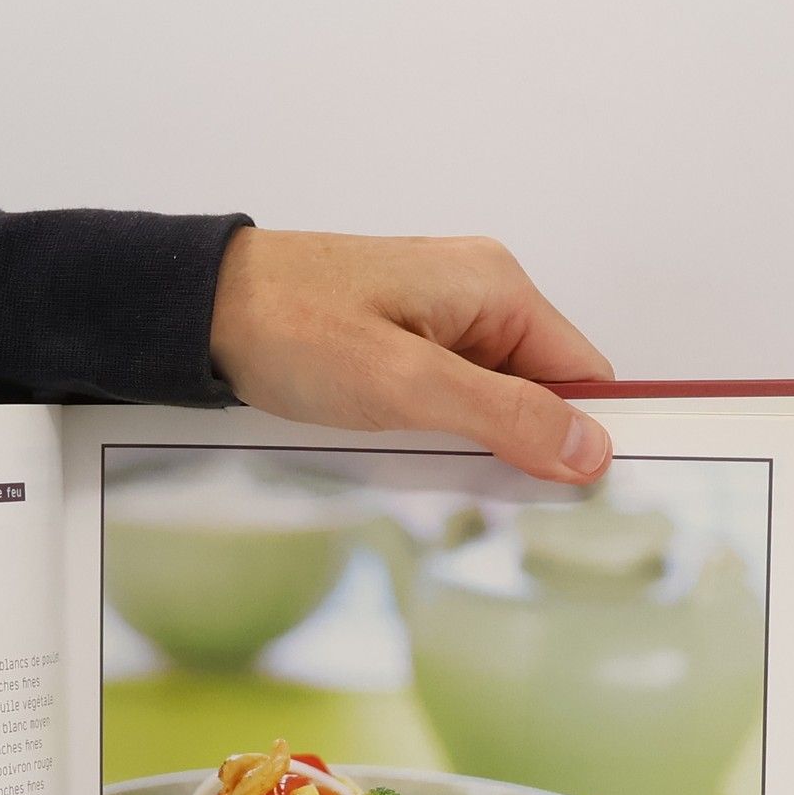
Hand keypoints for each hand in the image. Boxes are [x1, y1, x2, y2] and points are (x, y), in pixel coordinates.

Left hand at [209, 228, 615, 483]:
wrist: (203, 309)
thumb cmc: (293, 330)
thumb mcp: (407, 385)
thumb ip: (503, 416)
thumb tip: (590, 448)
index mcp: (497, 288)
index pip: (582, 372)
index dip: (586, 435)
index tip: (580, 500)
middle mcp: (478, 295)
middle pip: (540, 389)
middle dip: (527, 447)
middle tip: (495, 506)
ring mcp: (438, 318)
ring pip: (492, 400)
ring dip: (477, 446)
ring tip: (439, 477)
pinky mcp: (400, 342)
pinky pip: (447, 398)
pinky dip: (440, 434)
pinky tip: (411, 457)